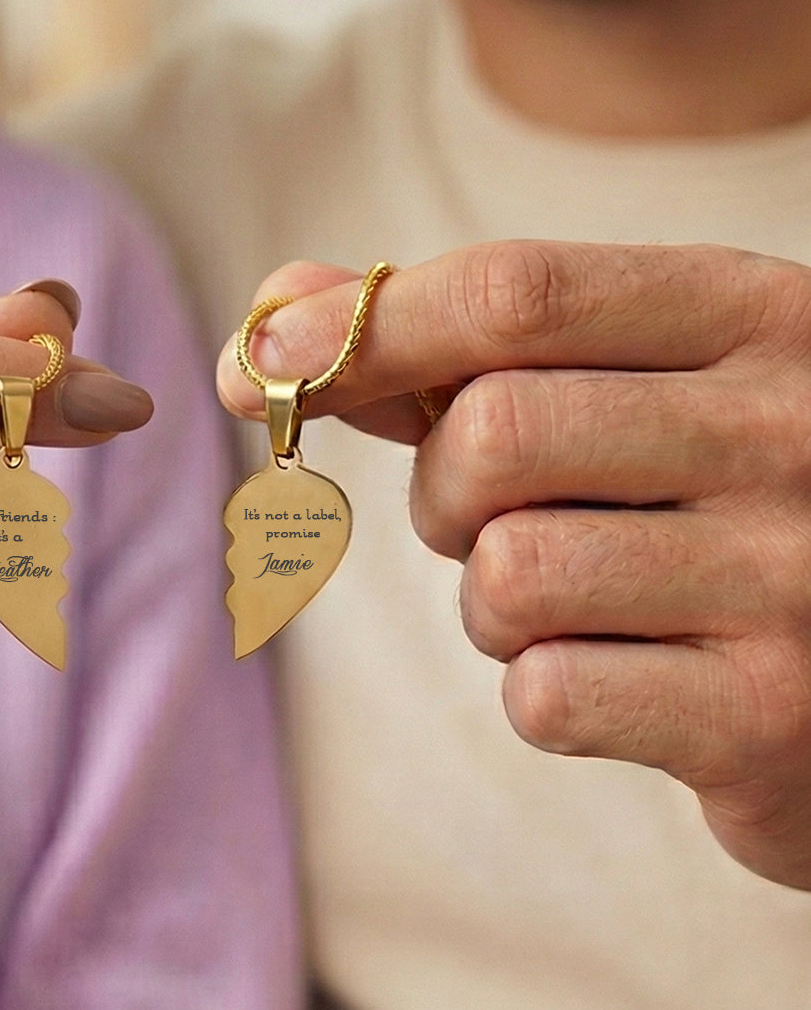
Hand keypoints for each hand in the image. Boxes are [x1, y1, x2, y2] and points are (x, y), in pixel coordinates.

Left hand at [219, 242, 810, 888]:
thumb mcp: (623, 385)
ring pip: (505, 572)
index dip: (359, 326)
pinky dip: (544, 688)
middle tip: (498, 517)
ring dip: (492, 600)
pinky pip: (545, 693)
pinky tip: (629, 675)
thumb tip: (275, 303)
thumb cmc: (709, 501)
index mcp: (753, 314)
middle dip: (443, 491)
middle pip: (490, 434)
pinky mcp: (768, 717)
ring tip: (582, 598)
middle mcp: (793, 430)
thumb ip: (451, 342)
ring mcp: (794, 578)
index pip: (515, 291)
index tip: (252, 362)